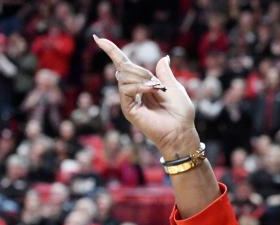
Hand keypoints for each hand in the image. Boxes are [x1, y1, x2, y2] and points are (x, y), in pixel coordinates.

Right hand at [93, 35, 197, 157]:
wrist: (181, 132)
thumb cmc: (181, 113)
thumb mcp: (175, 87)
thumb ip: (165, 73)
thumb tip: (164, 58)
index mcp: (143, 84)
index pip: (123, 65)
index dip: (111, 51)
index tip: (98, 38)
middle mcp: (133, 91)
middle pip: (124, 68)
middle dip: (141, 70)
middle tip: (157, 85)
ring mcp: (129, 101)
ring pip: (124, 77)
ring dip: (141, 78)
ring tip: (155, 90)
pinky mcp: (128, 110)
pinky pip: (126, 90)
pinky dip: (139, 86)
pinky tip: (150, 90)